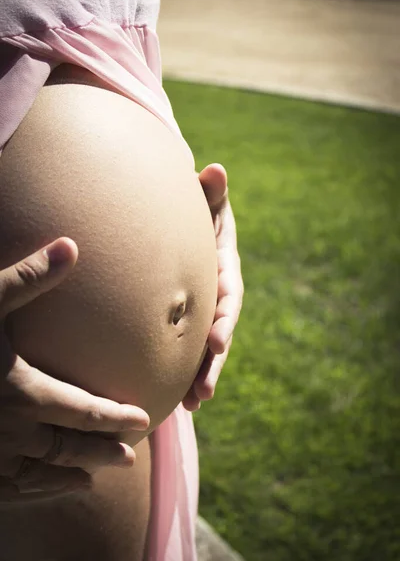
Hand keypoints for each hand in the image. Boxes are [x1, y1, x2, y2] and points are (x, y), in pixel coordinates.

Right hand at [0, 238, 149, 501]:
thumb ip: (27, 278)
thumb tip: (70, 246)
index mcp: (24, 394)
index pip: (86, 411)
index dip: (116, 417)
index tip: (142, 420)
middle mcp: (12, 433)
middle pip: (71, 447)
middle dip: (103, 451)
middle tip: (128, 456)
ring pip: (42, 473)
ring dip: (71, 475)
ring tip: (92, 479)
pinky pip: (9, 491)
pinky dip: (32, 492)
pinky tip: (42, 489)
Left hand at [183, 164, 243, 410]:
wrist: (186, 231)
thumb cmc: (195, 215)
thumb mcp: (205, 204)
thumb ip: (211, 194)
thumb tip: (214, 169)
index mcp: (224, 269)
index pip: (228, 296)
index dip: (224, 319)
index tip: (215, 341)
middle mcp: (219, 296)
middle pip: (220, 332)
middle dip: (213, 362)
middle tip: (202, 391)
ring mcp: (206, 312)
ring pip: (206, 350)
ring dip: (201, 377)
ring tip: (191, 405)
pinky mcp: (190, 322)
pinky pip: (191, 351)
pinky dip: (186, 376)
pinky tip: (178, 403)